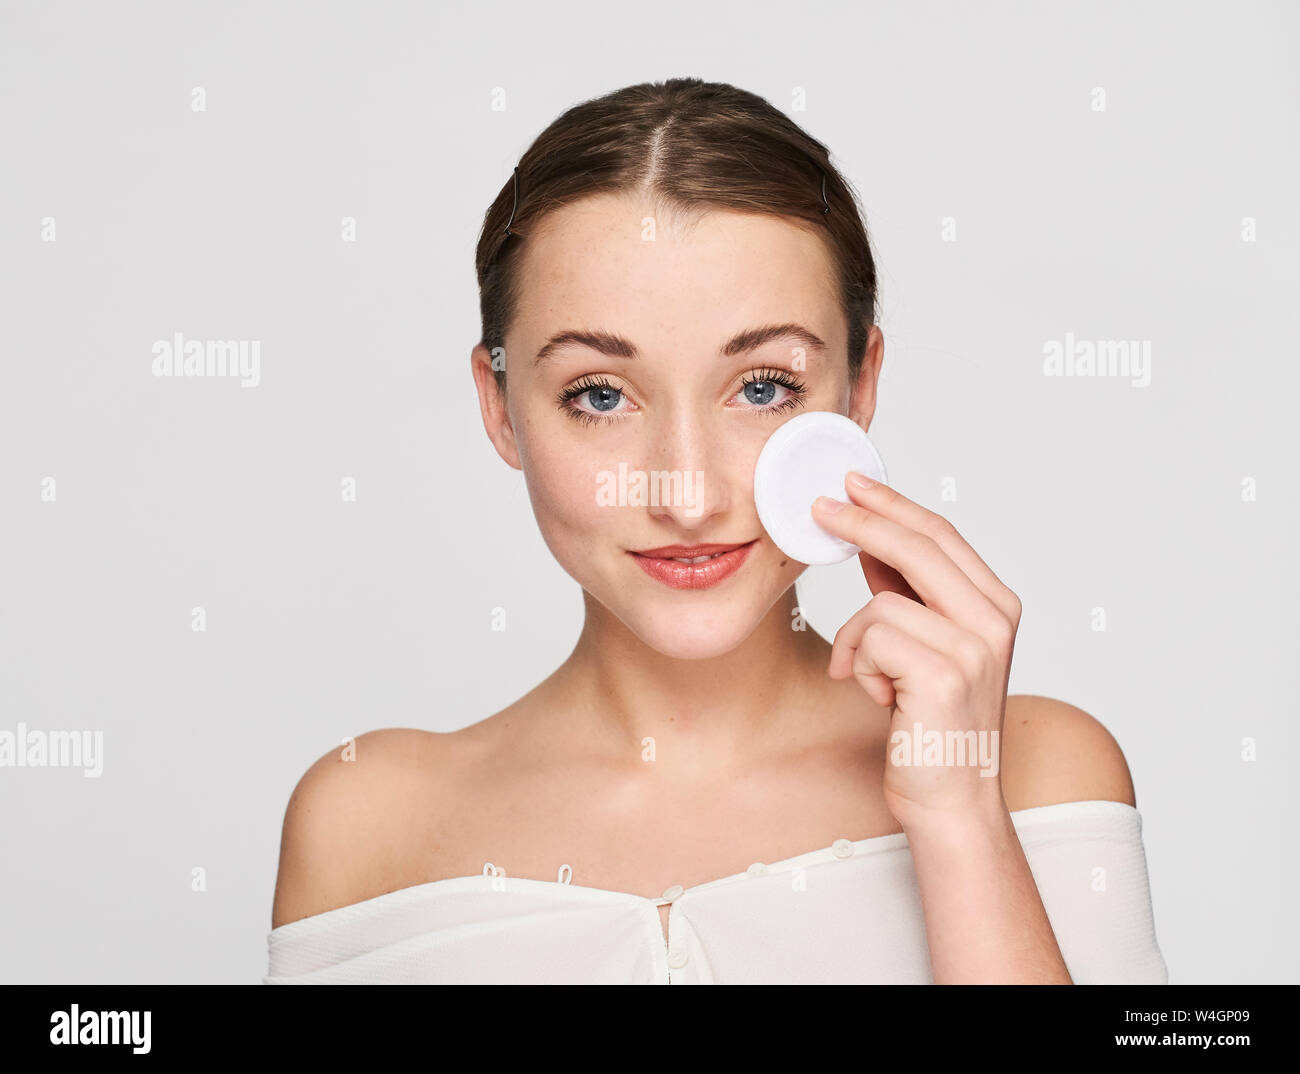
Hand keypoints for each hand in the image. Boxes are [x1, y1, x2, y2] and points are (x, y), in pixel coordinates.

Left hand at [811, 473, 1021, 828]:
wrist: (951, 798)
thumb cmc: (933, 723)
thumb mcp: (926, 646)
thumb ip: (909, 593)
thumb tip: (869, 539)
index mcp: (997, 605)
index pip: (941, 534)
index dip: (894, 505)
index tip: (853, 483)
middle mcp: (995, 620)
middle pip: (918, 545)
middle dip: (861, 522)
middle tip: (819, 508)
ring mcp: (973, 647)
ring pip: (881, 602)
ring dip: (857, 641)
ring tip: (872, 679)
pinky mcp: (943, 675)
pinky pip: (871, 639)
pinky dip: (858, 668)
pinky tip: (881, 699)